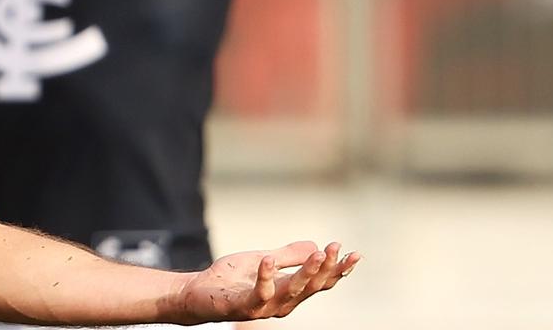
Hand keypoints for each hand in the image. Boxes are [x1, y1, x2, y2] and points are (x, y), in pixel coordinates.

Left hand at [177, 241, 359, 321]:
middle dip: (326, 269)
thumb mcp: (263, 260)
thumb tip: (315, 245)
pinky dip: (265, 276)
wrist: (197, 292)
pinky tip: (268, 259)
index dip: (338, 271)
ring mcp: (264, 307)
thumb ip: (287, 256)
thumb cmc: (230, 279)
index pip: (319, 283)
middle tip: (337, 249)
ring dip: (306, 273)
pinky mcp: (242, 306)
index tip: (354, 255)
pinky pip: (258, 293)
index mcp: (288, 291)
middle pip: (311, 287)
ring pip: (291, 291)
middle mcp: (282, 303)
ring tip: (317, 254)